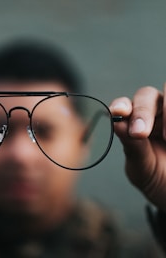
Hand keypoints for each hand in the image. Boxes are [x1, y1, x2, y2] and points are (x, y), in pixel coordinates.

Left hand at [110, 84, 165, 211]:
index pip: (125, 105)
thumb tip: (117, 123)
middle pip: (147, 94)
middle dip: (143, 111)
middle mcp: (155, 114)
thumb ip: (132, 146)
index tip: (119, 113)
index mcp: (135, 123)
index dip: (121, 105)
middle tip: (140, 133)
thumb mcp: (142, 167)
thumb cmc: (157, 179)